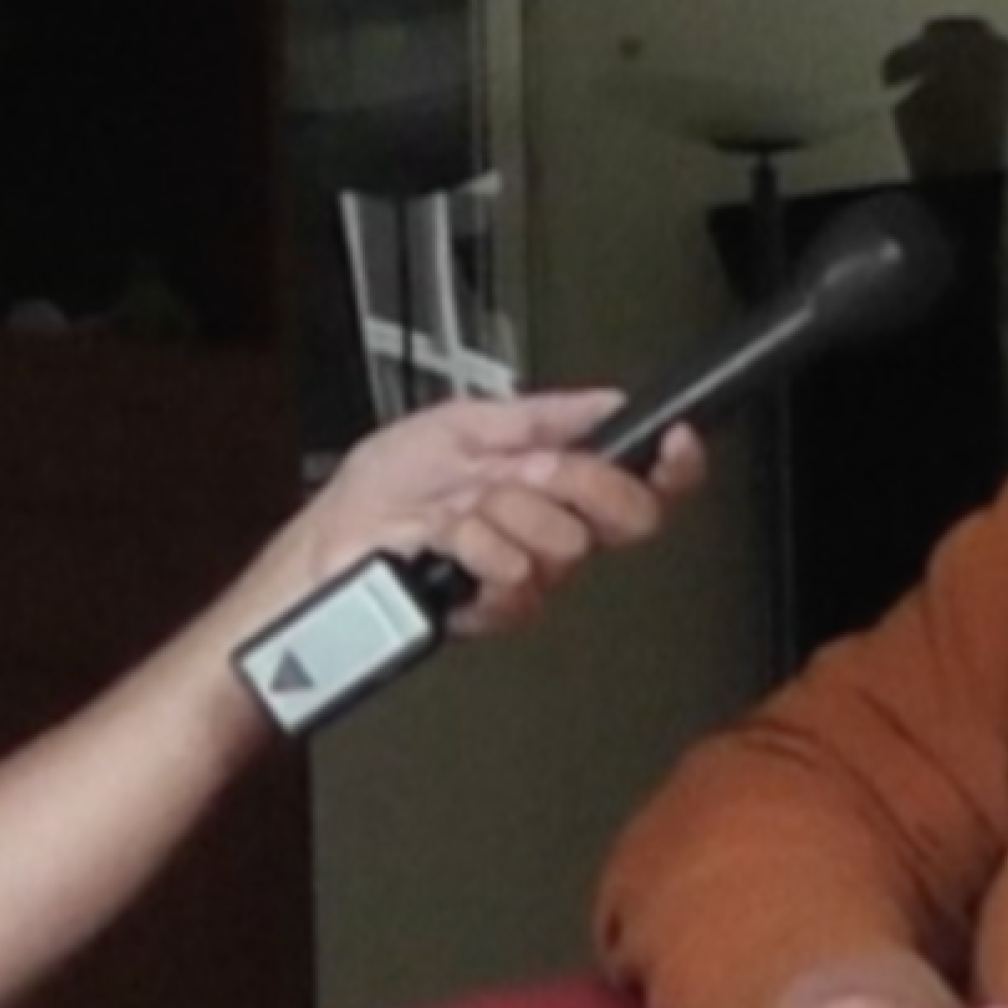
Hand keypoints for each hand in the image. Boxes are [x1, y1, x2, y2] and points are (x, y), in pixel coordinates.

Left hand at [296, 388, 701, 636]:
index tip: (677, 440)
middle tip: (531, 471)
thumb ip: (542, 414)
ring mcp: (528, 573)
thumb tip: (608, 399)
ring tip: (460, 509)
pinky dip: (475, 545)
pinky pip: (520, 575)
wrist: (330, 543)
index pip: (643, 482)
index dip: (675, 465)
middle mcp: (551, 532)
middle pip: (630, 516)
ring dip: (504, 511)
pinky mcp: (497, 608)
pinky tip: (445, 543)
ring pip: (569, 544)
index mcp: (552, 485)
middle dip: (583, 480)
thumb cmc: (380, 491)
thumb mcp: (463, 423)